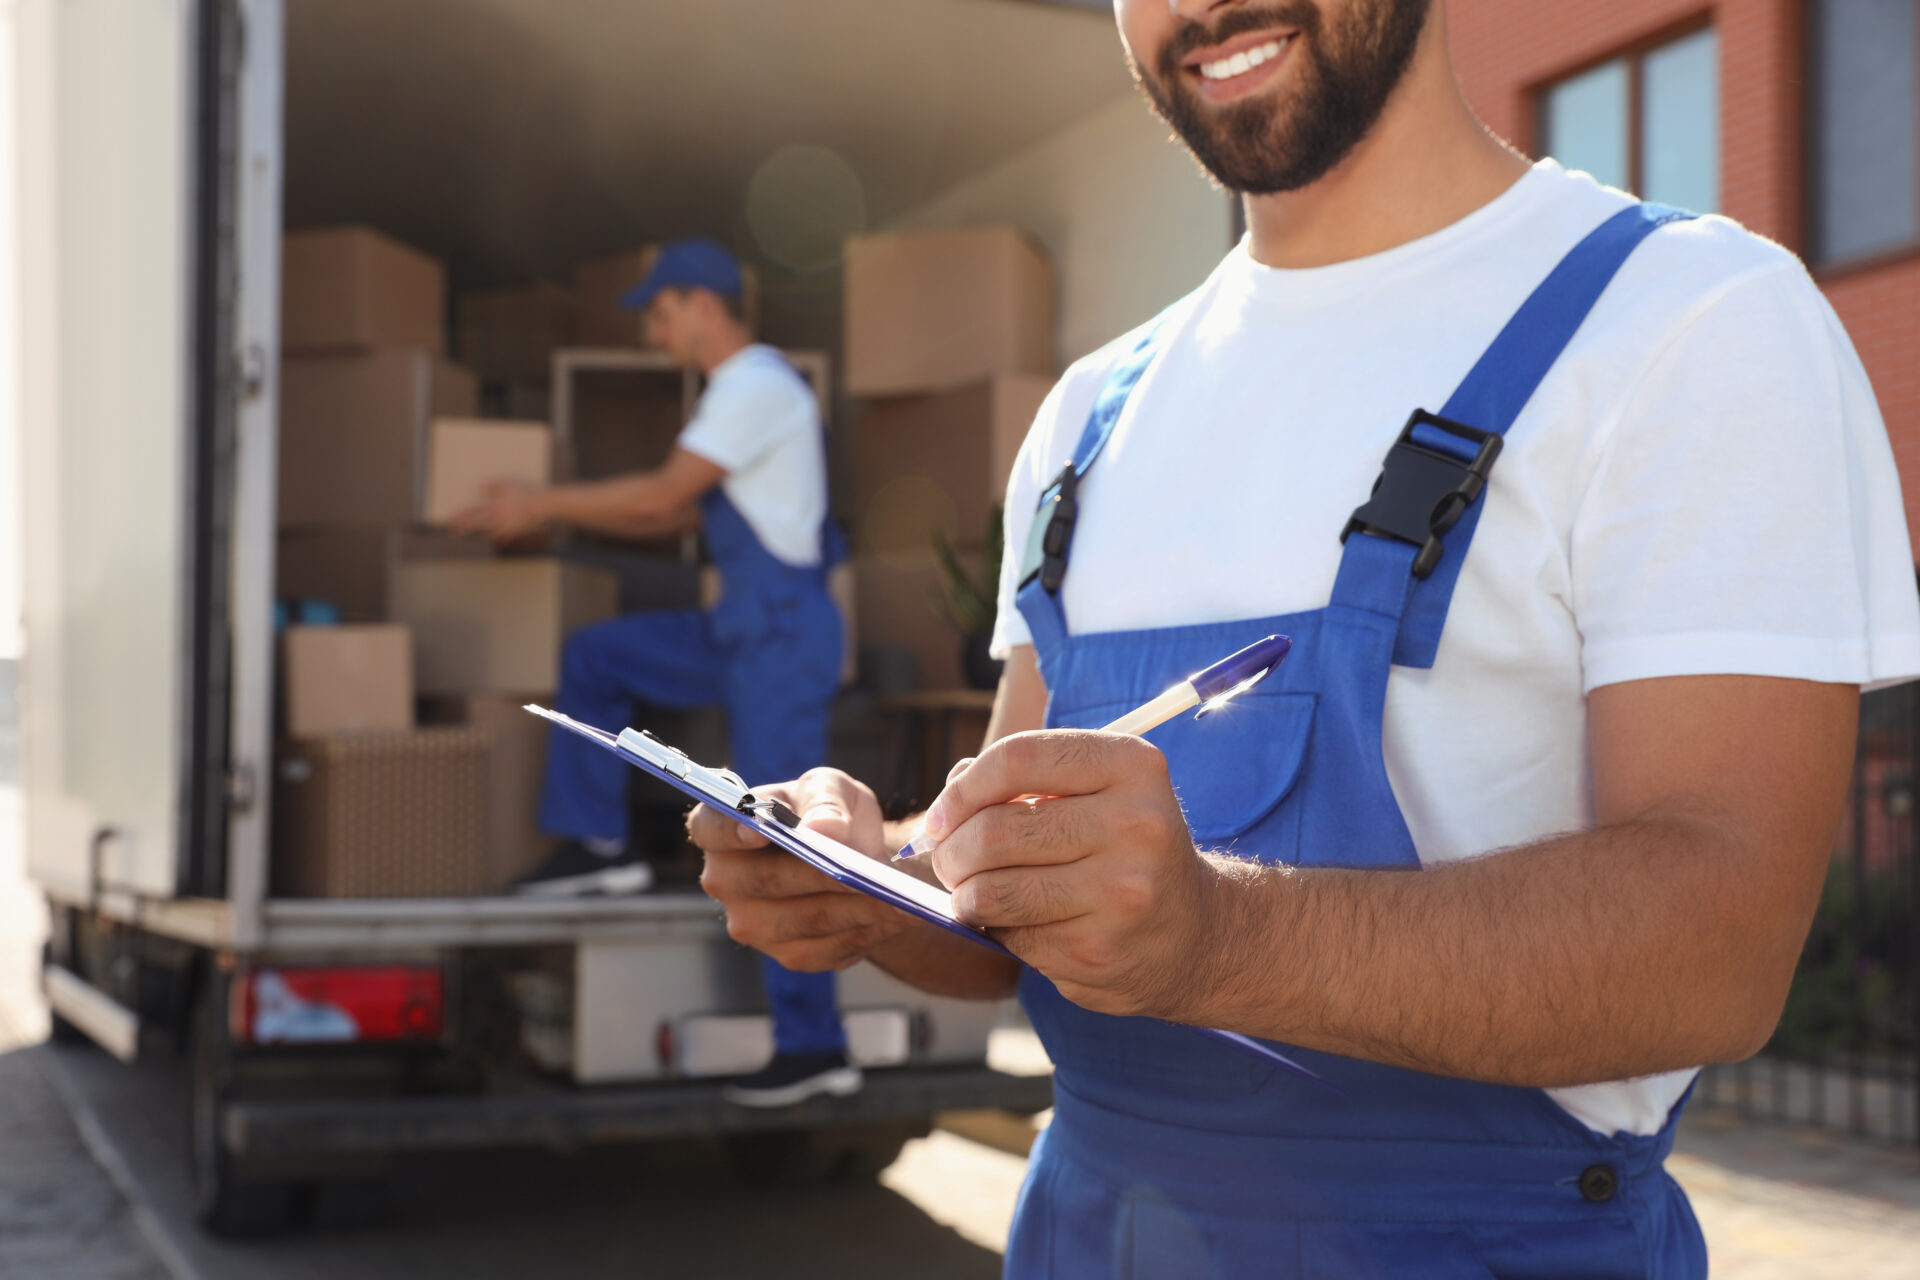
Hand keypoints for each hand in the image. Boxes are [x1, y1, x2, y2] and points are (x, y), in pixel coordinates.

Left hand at [449, 479, 549, 542]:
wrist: (544, 504)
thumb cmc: (527, 490)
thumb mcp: (510, 481)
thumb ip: (493, 484)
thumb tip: (478, 488)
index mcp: (495, 504)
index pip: (474, 510)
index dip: (462, 515)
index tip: (452, 519)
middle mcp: (498, 516)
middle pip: (478, 523)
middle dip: (465, 527)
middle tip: (455, 531)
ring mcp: (506, 525)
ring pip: (489, 530)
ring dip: (481, 531)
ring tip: (474, 532)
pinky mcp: (515, 531)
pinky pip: (502, 535)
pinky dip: (497, 536)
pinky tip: (495, 537)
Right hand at [689, 768, 920, 970]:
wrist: (851, 854)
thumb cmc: (828, 812)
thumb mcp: (831, 788)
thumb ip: (825, 801)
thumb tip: (823, 830)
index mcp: (719, 828)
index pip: (710, 828)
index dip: (730, 832)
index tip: (757, 832)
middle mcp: (724, 880)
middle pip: (769, 882)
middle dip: (825, 876)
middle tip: (870, 872)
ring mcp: (752, 925)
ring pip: (808, 920)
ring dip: (858, 910)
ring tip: (901, 898)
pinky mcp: (789, 954)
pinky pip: (829, 948)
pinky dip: (867, 931)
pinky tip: (897, 916)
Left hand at [921, 731, 1226, 1020]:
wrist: (1196, 935)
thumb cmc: (1126, 849)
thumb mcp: (1096, 792)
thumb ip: (1023, 779)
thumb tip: (952, 788)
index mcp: (1132, 766)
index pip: (1018, 758)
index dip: (963, 789)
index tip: (941, 815)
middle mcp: (1135, 824)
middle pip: (996, 830)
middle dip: (952, 850)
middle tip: (948, 862)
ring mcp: (1119, 892)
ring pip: (992, 890)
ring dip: (964, 894)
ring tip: (970, 893)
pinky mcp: (1098, 950)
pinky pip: (1011, 935)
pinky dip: (999, 930)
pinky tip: (1020, 923)